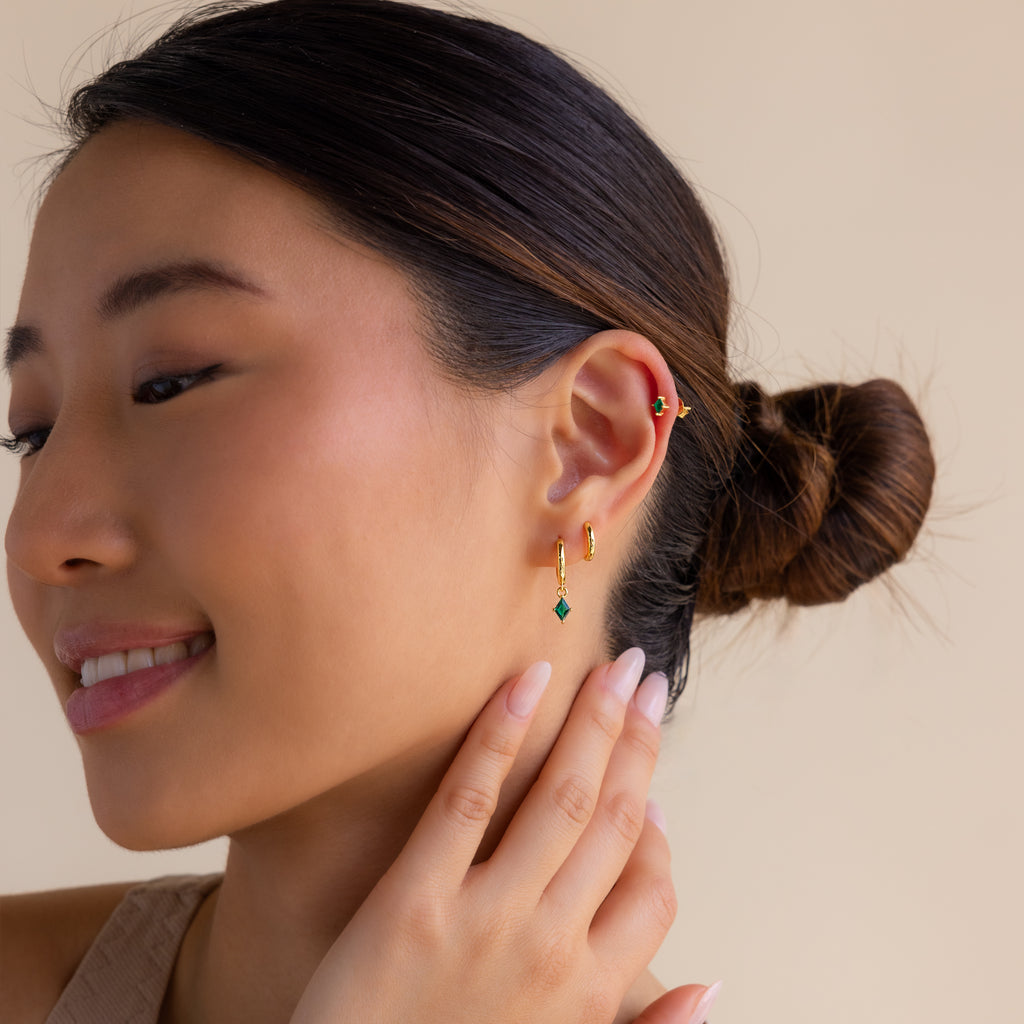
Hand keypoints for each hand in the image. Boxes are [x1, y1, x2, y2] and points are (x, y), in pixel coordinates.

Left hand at [289, 648, 692, 1023]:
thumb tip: (715, 986)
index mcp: (589, 991)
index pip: (654, 888)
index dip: (661, 829)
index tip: (655, 788)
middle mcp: (550, 946)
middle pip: (614, 819)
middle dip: (640, 740)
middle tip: (647, 678)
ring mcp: (484, 919)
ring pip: (561, 798)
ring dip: (594, 722)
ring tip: (612, 667)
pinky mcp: (413, 901)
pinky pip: (467, 800)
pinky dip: (501, 734)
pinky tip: (527, 679)